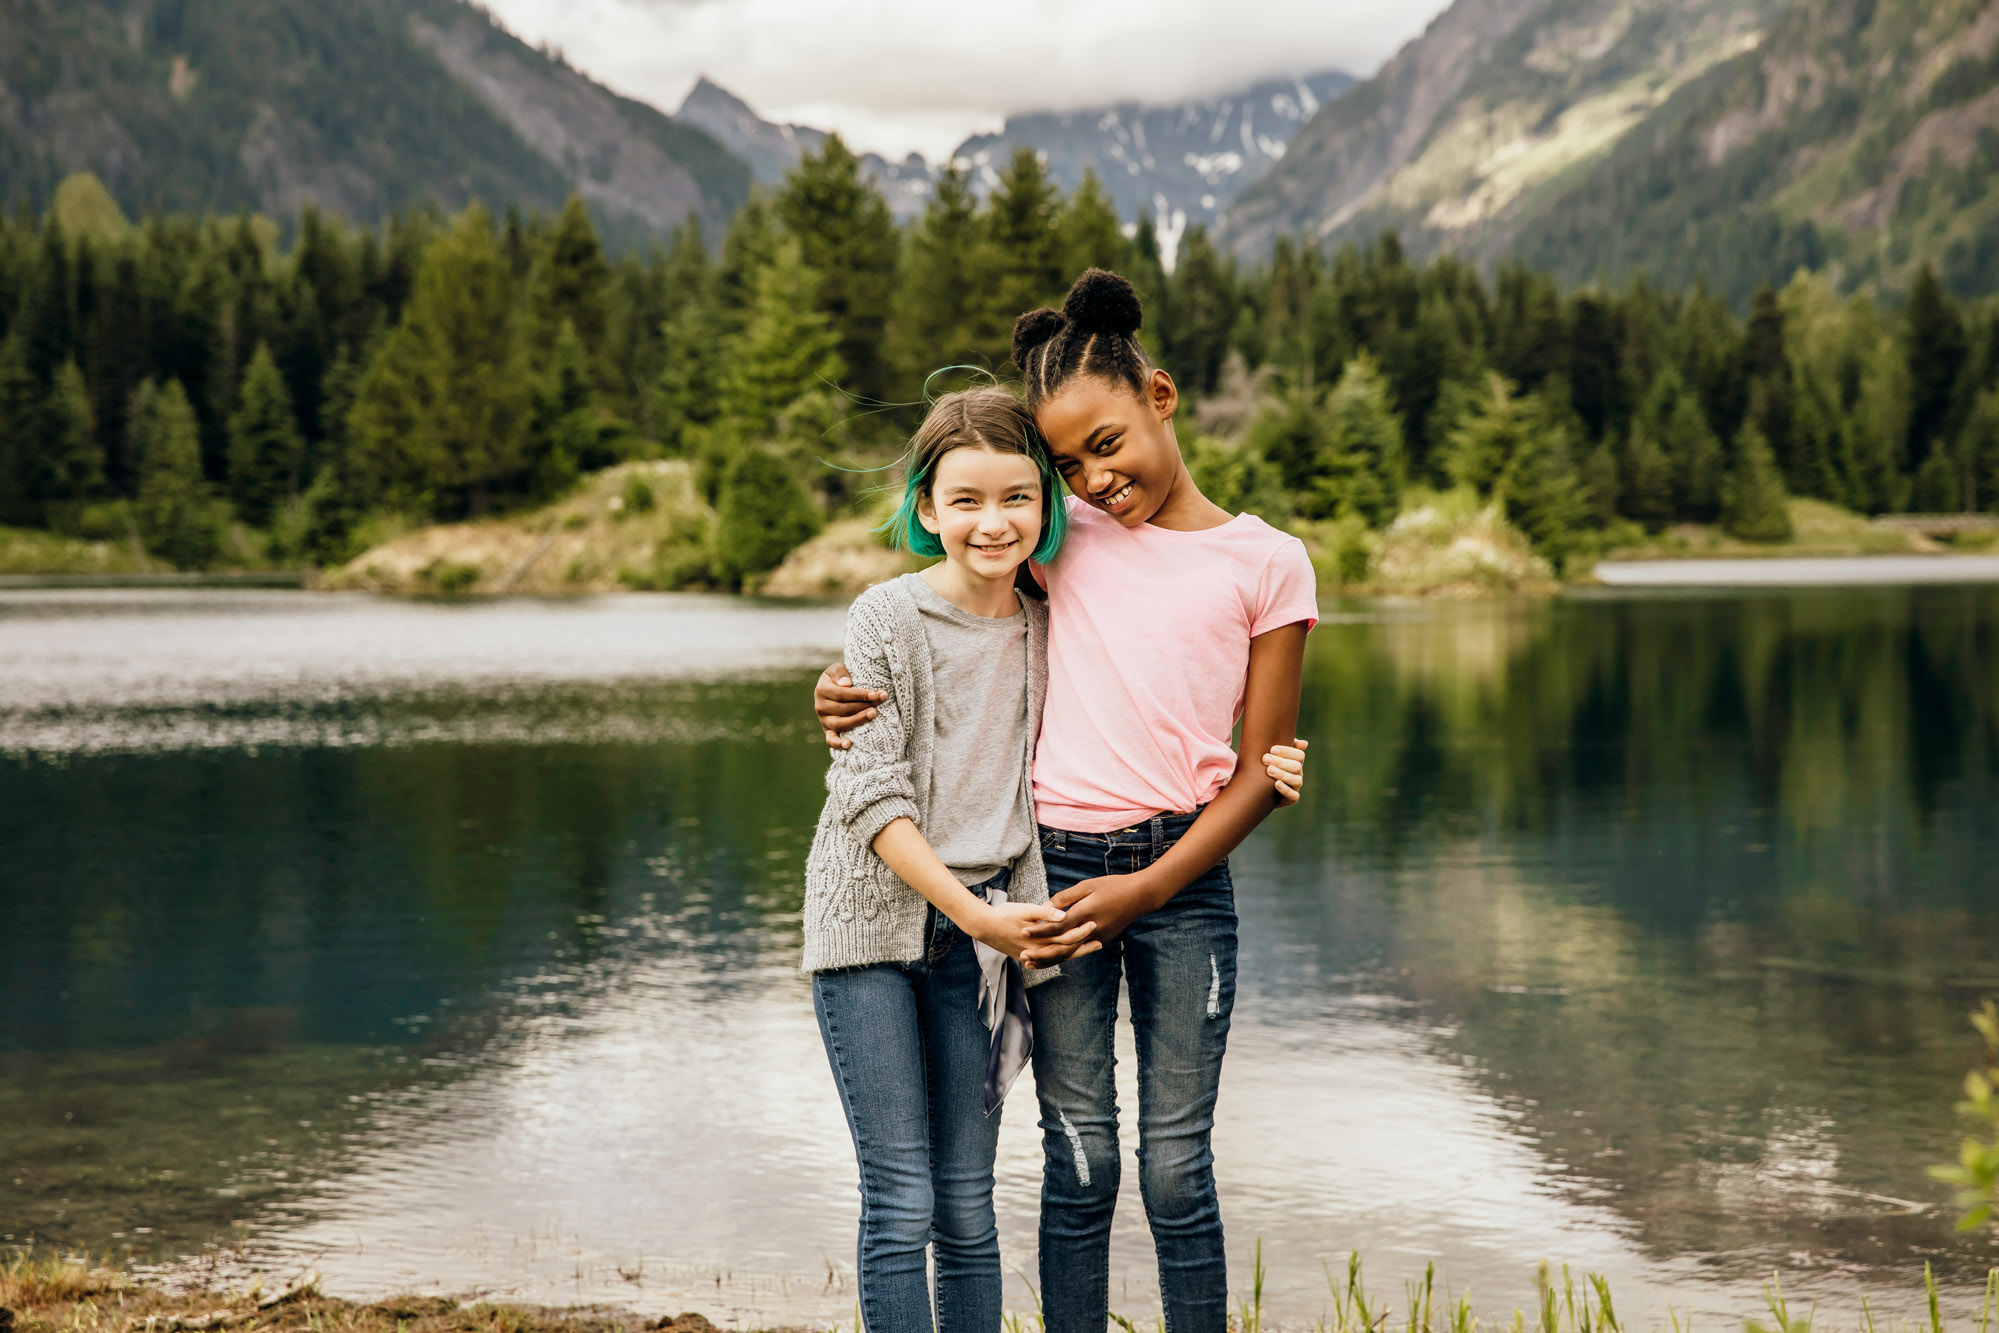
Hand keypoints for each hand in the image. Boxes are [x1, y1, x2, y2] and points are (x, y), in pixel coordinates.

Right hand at [815, 662, 883, 749]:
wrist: (834, 688)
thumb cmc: (840, 677)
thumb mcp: (837, 669)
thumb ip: (840, 672)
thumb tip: (846, 684)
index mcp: (822, 690)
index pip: (842, 694)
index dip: (859, 695)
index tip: (876, 694)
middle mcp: (820, 706)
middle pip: (844, 709)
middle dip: (864, 705)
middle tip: (881, 702)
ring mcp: (824, 720)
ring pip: (841, 723)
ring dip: (858, 720)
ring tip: (873, 714)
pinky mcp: (828, 731)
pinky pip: (831, 740)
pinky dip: (838, 744)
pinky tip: (849, 744)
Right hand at [971, 900, 1094, 967]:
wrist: (984, 926)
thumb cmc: (1005, 914)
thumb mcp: (1026, 909)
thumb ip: (1046, 913)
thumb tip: (1064, 915)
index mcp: (1040, 938)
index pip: (1067, 938)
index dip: (1081, 932)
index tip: (1093, 924)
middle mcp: (1038, 951)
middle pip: (1066, 952)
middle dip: (1083, 947)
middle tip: (1099, 943)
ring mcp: (1031, 956)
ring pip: (1057, 957)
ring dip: (1073, 953)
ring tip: (1087, 948)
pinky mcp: (1025, 957)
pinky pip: (1046, 960)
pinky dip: (1058, 957)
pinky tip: (1065, 954)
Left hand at [1021, 873, 1155, 959]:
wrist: (1140, 897)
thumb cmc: (1112, 886)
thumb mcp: (1087, 886)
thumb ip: (1065, 898)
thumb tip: (1045, 907)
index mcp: (1085, 913)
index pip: (1058, 926)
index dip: (1040, 930)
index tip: (1024, 931)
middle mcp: (1090, 929)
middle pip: (1062, 948)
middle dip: (1042, 954)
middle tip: (1024, 957)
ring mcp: (1098, 938)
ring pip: (1070, 954)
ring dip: (1050, 960)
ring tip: (1032, 964)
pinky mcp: (1102, 941)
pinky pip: (1079, 951)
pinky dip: (1064, 957)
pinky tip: (1051, 960)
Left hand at [1265, 738, 1308, 804]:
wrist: (1256, 788)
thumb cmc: (1264, 766)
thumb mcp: (1271, 754)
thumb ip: (1282, 743)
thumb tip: (1304, 743)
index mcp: (1296, 761)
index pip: (1299, 755)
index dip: (1287, 751)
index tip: (1272, 749)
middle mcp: (1298, 773)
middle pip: (1297, 766)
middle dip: (1281, 762)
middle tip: (1265, 759)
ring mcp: (1295, 786)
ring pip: (1296, 780)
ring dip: (1282, 774)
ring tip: (1268, 770)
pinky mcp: (1291, 799)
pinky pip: (1293, 796)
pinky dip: (1285, 790)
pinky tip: (1276, 784)